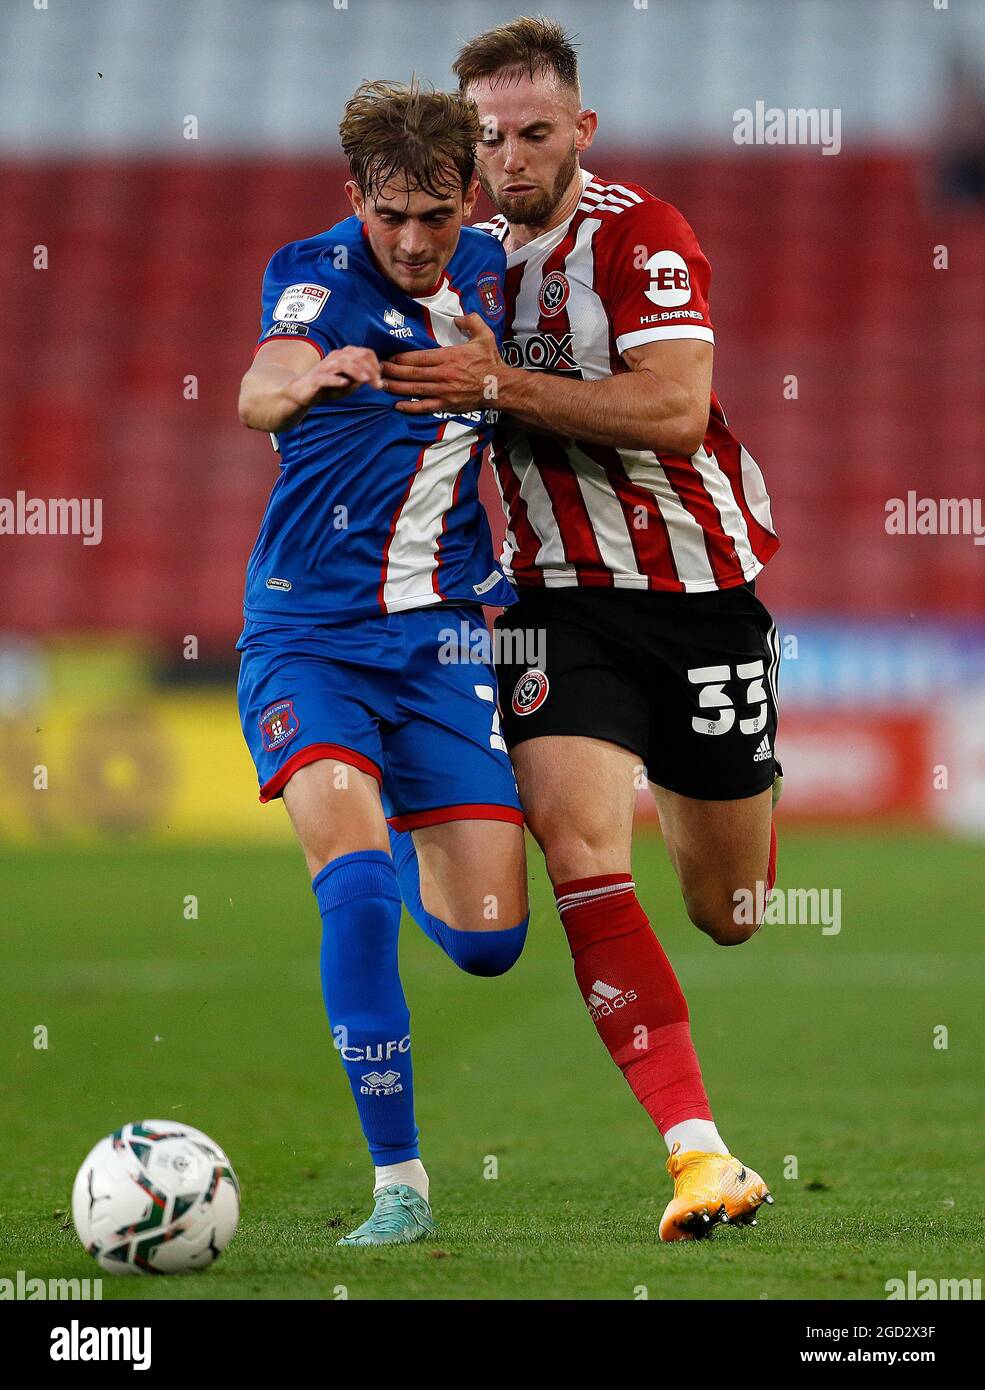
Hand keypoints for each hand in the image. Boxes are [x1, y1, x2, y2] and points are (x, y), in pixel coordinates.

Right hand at [284, 346, 382, 408]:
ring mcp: (325, 367)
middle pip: (356, 357)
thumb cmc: (328, 388)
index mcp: (344, 356)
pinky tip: (345, 383)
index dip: (375, 364)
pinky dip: (337, 379)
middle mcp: (335, 358)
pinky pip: (327, 377)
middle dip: (369, 370)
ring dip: (357, 372)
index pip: (364, 352)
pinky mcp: (316, 379)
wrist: (304, 393)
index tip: (380, 378)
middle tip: (378, 384)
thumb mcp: (349, 384)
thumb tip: (375, 376)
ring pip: (343, 363)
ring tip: (366, 381)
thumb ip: (360, 379)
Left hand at [381, 313, 506, 413]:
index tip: (389, 357)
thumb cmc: (490, 361)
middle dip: (392, 371)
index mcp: (448, 357)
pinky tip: (397, 405)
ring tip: (380, 384)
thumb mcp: (483, 335)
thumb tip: (458, 317)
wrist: (500, 386)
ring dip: (396, 387)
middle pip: (411, 373)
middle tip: (377, 369)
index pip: (418, 357)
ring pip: (414, 389)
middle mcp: (442, 374)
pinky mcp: (446, 405)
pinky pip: (425, 407)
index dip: (401, 358)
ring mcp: (443, 391)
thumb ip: (470, 322)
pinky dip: (410, 407)